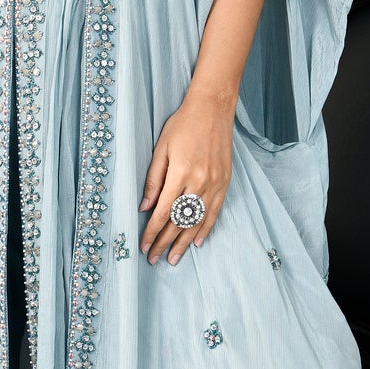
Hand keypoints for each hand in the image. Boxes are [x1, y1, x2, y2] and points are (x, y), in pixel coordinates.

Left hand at [139, 93, 233, 264]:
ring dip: (184, 242)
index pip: (163, 212)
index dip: (152, 233)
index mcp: (181, 174)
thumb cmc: (183, 125)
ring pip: (197, 221)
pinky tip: (198, 242)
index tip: (144, 246)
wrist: (213, 109)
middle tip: (154, 259)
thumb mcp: (161, 149)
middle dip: (165, 243)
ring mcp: (215, 184)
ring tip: (173, 258)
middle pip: (179, 221)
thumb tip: (145, 208)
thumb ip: (153, 180)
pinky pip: (214, 212)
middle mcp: (200, 183)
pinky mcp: (225, 182)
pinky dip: (205, 229)